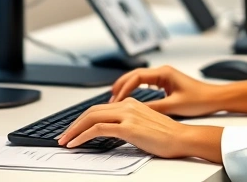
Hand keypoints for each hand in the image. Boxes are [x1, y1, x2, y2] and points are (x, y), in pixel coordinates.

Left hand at [58, 97, 222, 162]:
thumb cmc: (168, 136)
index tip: (73, 129)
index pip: (99, 108)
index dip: (83, 119)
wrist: (183, 138)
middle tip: (64, 135)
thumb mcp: (144, 126)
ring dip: (74, 130)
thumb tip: (113, 132)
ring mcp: (127, 115)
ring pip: (91, 118)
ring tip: (65, 141)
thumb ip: (129, 124)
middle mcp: (127, 105)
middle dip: (74, 124)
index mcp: (131, 103)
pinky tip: (76, 143)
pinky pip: (97, 129)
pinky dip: (82, 136)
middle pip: (92, 111)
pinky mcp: (128, 127)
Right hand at [109, 65, 223, 116]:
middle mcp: (162, 71)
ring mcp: (164, 76)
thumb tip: (134, 111)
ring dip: (127, 87)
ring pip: (139, 78)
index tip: (115, 100)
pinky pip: (146, 83)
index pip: (136, 77)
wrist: (215, 98)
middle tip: (110, 99)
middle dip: (120, 86)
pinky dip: (135, 89)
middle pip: (134, 75)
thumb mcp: (174, 106)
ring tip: (115, 98)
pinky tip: (130, 98)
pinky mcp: (166, 82)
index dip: (123, 88)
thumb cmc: (199, 100)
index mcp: (164, 73)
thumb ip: (153, 107)